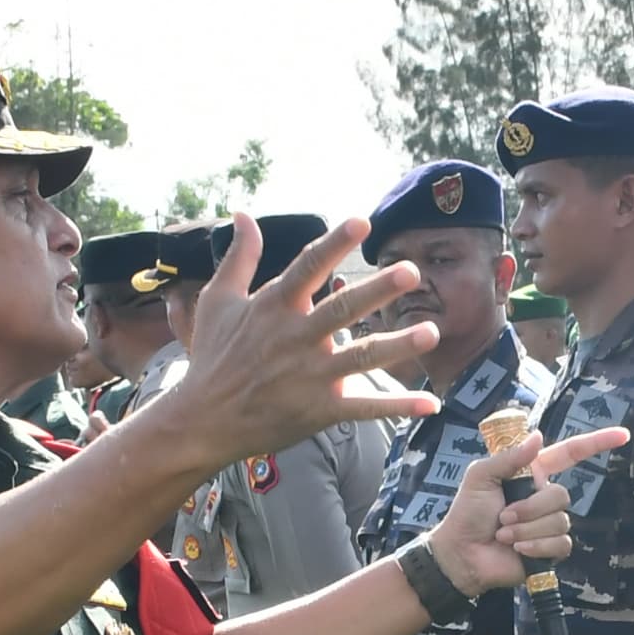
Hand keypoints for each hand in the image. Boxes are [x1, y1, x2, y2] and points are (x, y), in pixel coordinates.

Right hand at [149, 213, 440, 466]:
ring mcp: (310, 376)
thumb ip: (240, 257)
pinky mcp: (320, 410)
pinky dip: (398, 407)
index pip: (309, 267)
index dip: (334, 244)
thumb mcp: (219, 300)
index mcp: (274, 307)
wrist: (202, 420)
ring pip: (360, 358)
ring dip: (397, 346)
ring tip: (431, 332)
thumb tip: (243, 214)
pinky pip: (364, 408)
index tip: (362, 222)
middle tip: (411, 272)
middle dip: (377, 291)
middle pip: (343, 309)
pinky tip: (431, 403)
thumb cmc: (213, 357)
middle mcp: (296, 338)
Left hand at [428, 419, 627, 593]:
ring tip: (504, 535)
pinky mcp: (550, 549)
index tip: (623, 435)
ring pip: (559, 521)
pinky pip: (560, 544)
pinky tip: (518, 549)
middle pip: (562, 495)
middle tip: (503, 517)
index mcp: (532, 474)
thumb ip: (508, 457)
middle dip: (530, 508)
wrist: (461, 553)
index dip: (597, 443)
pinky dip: (536, 546)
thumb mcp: (481, 476)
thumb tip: (538, 435)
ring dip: (527, 529)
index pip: (570, 454)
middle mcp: (543, 497)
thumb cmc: (467, 513)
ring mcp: (548, 524)